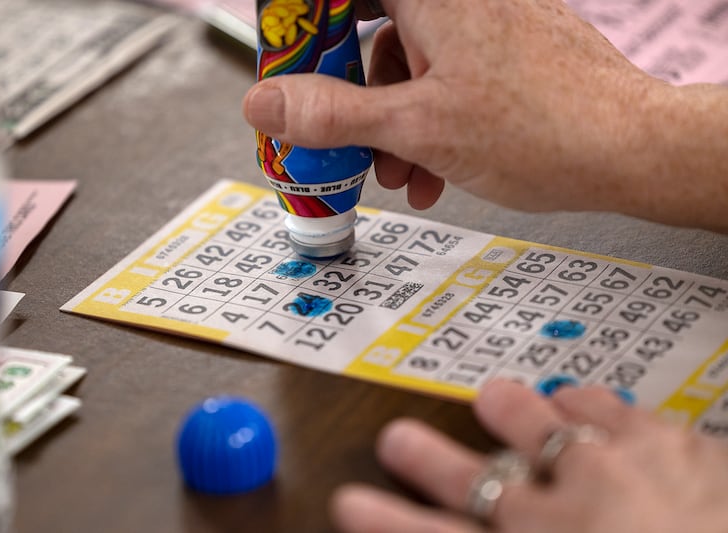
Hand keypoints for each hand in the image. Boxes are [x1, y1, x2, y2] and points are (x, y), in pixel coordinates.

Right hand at [243, 1, 727, 230]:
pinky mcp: (504, 57)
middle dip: (351, 96)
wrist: (629, 152)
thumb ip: (333, 115)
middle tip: (334, 134)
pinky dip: (427, 126)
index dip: (307, 25)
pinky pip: (444, 83)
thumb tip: (267, 104)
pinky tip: (431, 172)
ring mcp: (484, 26)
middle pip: (370, 30)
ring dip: (390, 125)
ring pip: (408, 67)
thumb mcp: (416, 128)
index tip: (288, 62)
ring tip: (397, 174)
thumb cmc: (544, 128)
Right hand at [330, 379, 727, 532]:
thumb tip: (482, 530)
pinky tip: (580, 396)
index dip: (386, 523)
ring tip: (497, 396)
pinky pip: (620, 415)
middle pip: (475, 481)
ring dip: (514, 411)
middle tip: (396, 439)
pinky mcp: (683, 452)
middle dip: (429, 461)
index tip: (350, 506)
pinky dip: (592, 405)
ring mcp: (624, 476)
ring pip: (543, 429)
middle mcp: (568, 518)